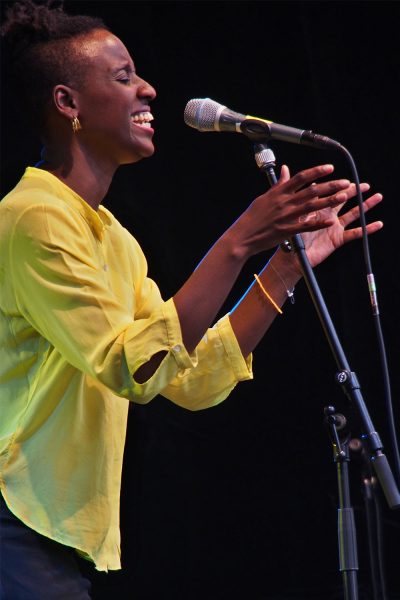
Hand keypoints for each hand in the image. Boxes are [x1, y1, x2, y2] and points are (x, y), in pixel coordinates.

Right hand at [233, 163, 355, 258]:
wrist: (242, 236)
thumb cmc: (252, 217)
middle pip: (311, 191)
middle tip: (345, 182)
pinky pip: (305, 226)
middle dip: (330, 185)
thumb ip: (279, 185)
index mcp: (278, 193)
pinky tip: (330, 221)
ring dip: (328, 201)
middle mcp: (284, 203)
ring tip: (343, 196)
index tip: (330, 167)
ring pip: (311, 207)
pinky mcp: (287, 231)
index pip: (301, 178)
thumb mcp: (264, 197)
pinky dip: (318, 223)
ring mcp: (286, 217)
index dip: (317, 171)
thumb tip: (286, 170)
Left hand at [299, 181, 382, 267]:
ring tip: (377, 197)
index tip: (348, 180)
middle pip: (344, 201)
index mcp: (318, 209)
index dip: (339, 187)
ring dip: (365, 206)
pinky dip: (367, 229)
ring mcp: (334, 227)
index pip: (331, 194)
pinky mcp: (338, 239)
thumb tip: (312, 184)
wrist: (293, 256)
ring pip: (353, 214)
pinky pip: (355, 233)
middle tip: (365, 185)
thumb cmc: (291, 236)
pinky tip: (378, 224)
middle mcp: (328, 216)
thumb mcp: (299, 216)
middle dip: (354, 192)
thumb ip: (307, 201)